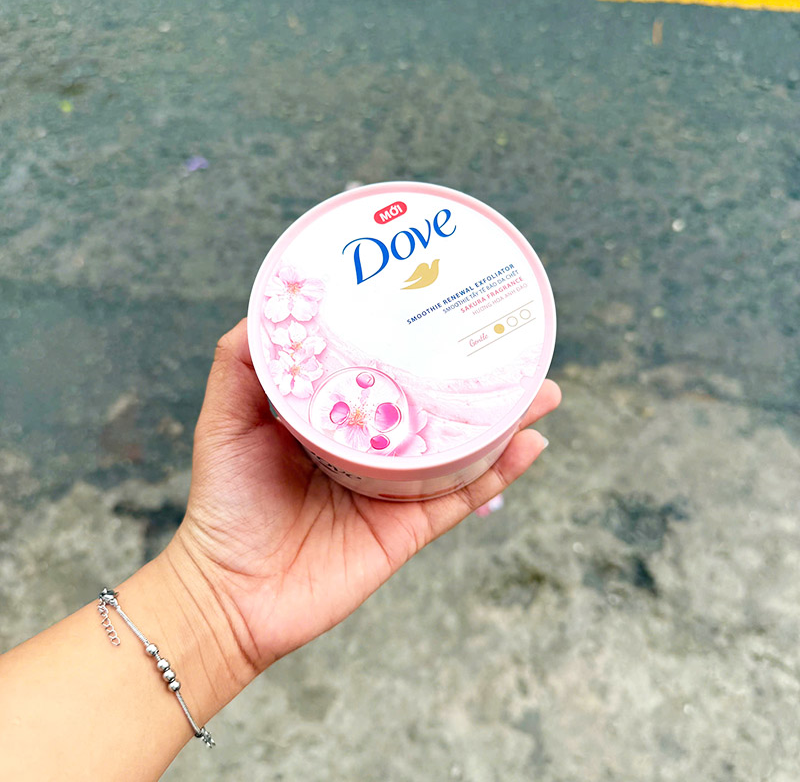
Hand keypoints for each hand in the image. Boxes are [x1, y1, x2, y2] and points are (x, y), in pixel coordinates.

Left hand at [168, 319, 560, 678]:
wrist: (229, 594)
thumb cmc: (224, 505)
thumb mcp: (225, 422)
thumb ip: (239, 367)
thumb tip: (265, 308)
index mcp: (335, 422)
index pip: (383, 376)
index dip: (413, 346)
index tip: (439, 310)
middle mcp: (372, 453)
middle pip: (433, 409)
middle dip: (474, 380)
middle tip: (509, 345)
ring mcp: (394, 491)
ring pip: (460, 450)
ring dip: (504, 421)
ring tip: (541, 389)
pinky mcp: (407, 528)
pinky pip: (461, 497)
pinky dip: (499, 472)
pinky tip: (529, 444)